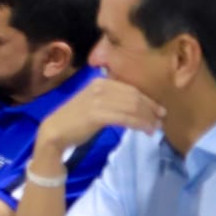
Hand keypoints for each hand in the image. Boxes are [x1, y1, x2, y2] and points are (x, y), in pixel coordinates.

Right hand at [35, 77, 164, 154]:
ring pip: (132, 107)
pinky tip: (146, 131)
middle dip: (150, 109)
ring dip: (147, 118)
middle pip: (134, 96)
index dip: (148, 100)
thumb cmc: (75, 120)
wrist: (54, 132)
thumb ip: (111, 100)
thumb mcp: (93, 103)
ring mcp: (97, 100)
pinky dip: (139, 124)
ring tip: (156, 128)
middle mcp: (99, 88)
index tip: (159, 111)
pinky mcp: (97, 114)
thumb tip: (135, 106)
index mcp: (99, 83)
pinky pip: (125, 118)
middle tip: (161, 121)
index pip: (130, 89)